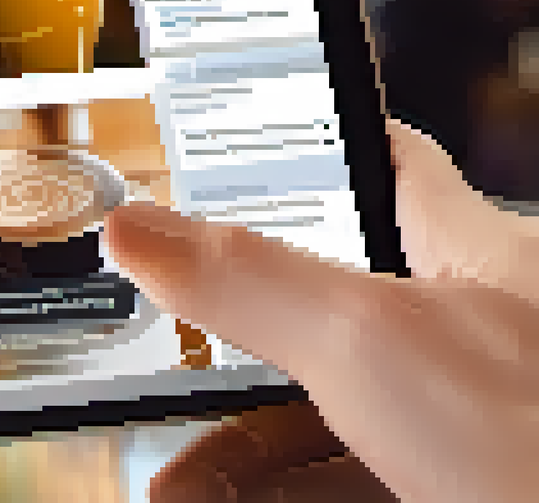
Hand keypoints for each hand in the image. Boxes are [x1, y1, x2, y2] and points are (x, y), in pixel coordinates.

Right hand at [109, 120, 538, 502]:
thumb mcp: (380, 344)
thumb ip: (250, 278)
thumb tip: (138, 226)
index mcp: (476, 257)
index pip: (384, 169)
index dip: (303, 150)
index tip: (223, 145)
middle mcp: (473, 338)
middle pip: (324, 319)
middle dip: (227, 352)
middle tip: (154, 366)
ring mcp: (465, 436)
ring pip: (326, 428)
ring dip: (236, 458)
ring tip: (169, 487)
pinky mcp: (452, 495)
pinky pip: (343, 491)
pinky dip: (274, 497)